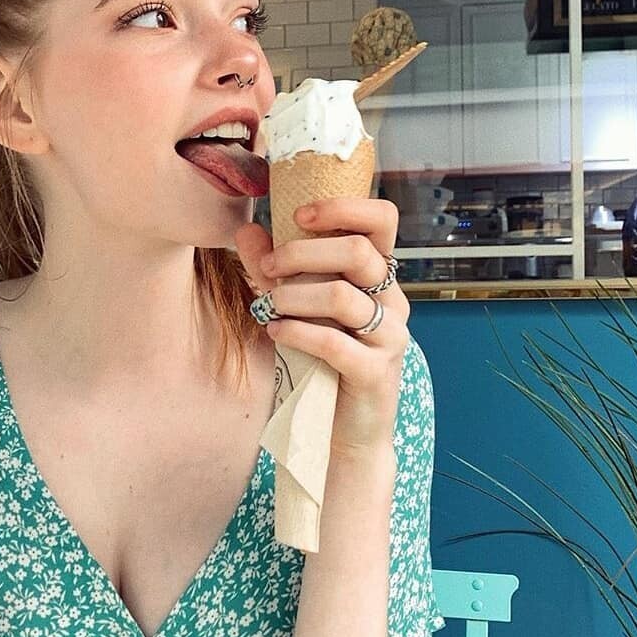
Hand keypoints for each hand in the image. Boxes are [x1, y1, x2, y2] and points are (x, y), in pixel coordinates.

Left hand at [235, 198, 409, 454]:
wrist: (343, 428)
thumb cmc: (322, 359)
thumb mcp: (296, 306)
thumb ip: (272, 268)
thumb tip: (245, 228)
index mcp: (378, 275)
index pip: (381, 219)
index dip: (343, 207)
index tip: (299, 215)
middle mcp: (391, 299)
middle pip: (357, 251)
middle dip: (302, 253)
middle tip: (267, 267)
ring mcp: (388, 336)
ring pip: (342, 296)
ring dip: (293, 296)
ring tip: (267, 305)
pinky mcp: (375, 371)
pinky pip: (334, 342)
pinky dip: (296, 332)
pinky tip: (274, 331)